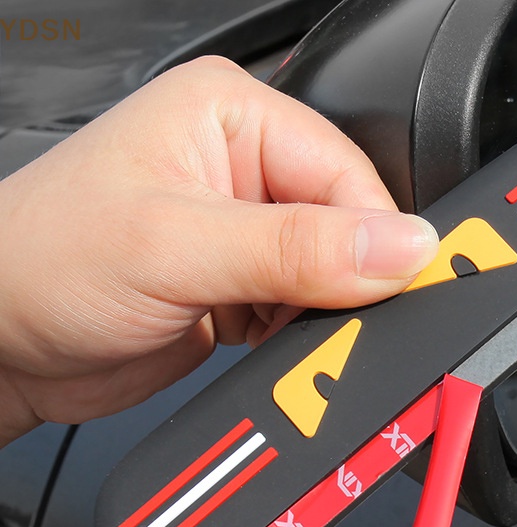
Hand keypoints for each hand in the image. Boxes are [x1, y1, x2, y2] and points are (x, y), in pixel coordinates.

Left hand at [0, 56, 437, 444]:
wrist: (0, 342)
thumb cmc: (42, 262)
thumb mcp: (176, 247)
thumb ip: (296, 250)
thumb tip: (399, 247)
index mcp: (232, 117)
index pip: (348, 174)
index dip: (376, 237)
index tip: (390, 289)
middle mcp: (244, 168)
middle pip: (347, 226)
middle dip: (344, 282)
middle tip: (318, 319)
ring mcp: (245, 232)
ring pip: (331, 275)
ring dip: (315, 313)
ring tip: (262, 326)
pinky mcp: (242, 285)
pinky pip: (302, 310)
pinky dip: (294, 335)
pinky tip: (254, 337)